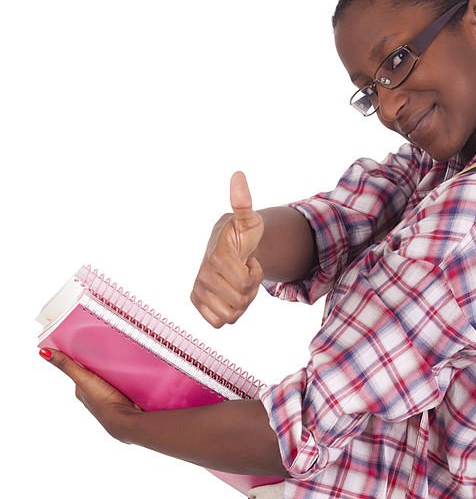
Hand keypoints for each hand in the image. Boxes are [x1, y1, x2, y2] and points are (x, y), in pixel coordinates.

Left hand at [39, 348, 141, 440]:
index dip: (81, 358)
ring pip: (108, 379)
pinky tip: (127, 374)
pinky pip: (120, 384)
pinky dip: (122, 379)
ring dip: (112, 372)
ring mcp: (108, 397)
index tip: (86, 345)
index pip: (79, 370)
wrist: (125, 419)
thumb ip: (66, 365)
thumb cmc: (103, 401)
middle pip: (94, 374)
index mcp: (81, 390)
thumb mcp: (83, 379)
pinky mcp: (122, 398)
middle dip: (98, 364)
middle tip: (105, 351)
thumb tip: (44, 352)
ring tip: (117, 361)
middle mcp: (93, 394)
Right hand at [191, 171, 264, 326]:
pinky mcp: (198, 304)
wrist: (228, 248)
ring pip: (231, 315)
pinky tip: (228, 296)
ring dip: (241, 303)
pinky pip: (219, 323)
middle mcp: (202, 275)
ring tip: (237, 284)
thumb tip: (238, 176)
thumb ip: (243, 202)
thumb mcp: (248, 220)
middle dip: (249, 290)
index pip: (245, 283)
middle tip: (244, 273)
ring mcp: (199, 291)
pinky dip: (228, 313)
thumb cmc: (242, 235)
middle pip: (240, 302)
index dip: (254, 274)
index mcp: (215, 257)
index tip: (249, 261)